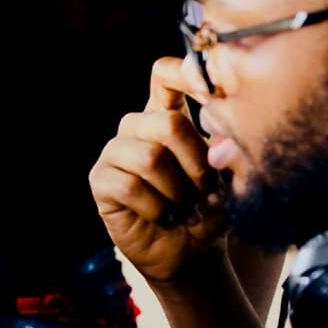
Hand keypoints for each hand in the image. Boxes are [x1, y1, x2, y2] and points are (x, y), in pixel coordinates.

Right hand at [89, 57, 226, 282]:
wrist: (190, 253)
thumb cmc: (209, 209)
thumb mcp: (226, 179)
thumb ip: (225, 154)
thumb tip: (219, 146)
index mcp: (167, 114)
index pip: (164, 74)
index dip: (184, 74)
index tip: (210, 94)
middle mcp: (138, 126)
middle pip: (168, 122)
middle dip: (197, 163)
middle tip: (206, 190)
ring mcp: (116, 151)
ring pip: (151, 157)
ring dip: (178, 192)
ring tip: (185, 208)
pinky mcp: (101, 179)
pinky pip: (130, 185)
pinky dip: (157, 208)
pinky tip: (162, 217)